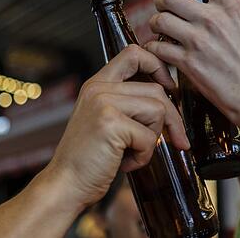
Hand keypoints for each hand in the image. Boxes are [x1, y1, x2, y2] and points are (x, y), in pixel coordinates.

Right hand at [43, 45, 188, 209]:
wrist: (65, 185)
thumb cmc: (89, 159)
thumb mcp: (105, 120)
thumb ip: (128, 103)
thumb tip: (169, 96)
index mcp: (97, 84)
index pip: (133, 53)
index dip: (157, 66)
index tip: (168, 86)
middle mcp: (99, 88)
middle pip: (156, 89)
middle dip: (171, 118)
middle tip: (175, 139)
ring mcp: (103, 103)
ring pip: (158, 110)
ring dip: (153, 138)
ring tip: (133, 152)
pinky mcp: (111, 123)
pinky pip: (149, 137)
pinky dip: (144, 156)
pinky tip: (125, 162)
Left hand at [144, 0, 239, 130]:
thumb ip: (230, 12)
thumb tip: (216, 2)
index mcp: (233, 6)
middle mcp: (214, 19)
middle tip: (162, 4)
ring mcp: (199, 41)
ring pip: (159, 19)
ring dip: (155, 23)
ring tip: (159, 28)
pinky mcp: (188, 63)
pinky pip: (158, 47)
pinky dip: (154, 47)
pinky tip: (158, 49)